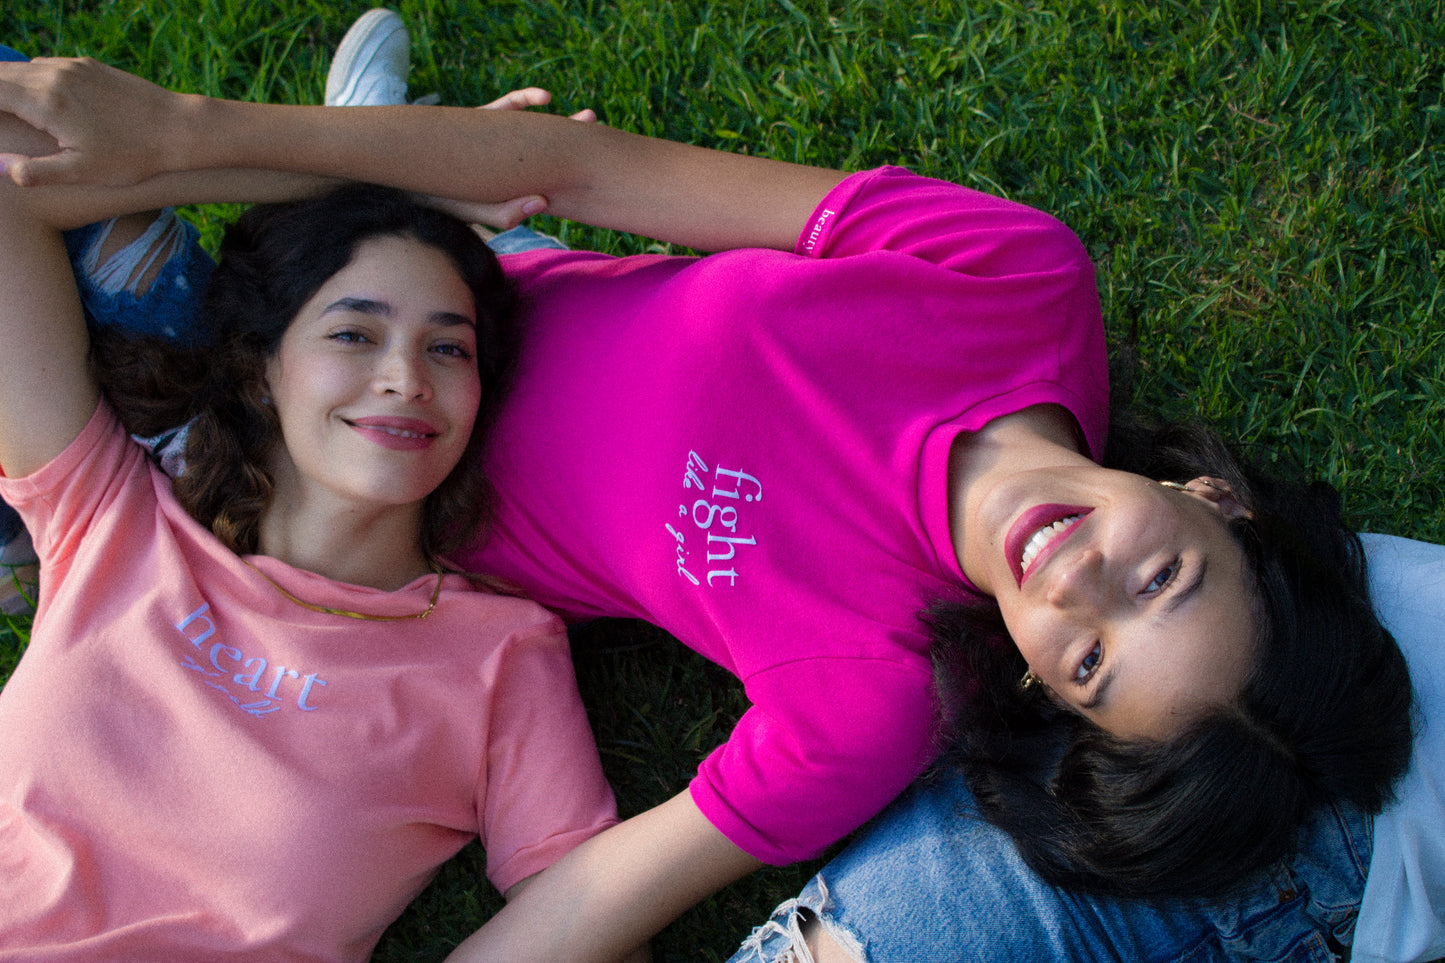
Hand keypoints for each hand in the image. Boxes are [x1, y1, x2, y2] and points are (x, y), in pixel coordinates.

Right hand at [0, 57, 186, 187]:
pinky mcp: (87, 65)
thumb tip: (0, 168)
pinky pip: (45, 65)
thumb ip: (37, 172)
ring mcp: (71, 67)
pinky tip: (34, 96)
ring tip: (7, 108)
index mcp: (46, 103)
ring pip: (21, 67)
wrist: (179, 128)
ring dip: (7, 84)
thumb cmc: (133, 157)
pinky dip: (30, 77)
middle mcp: (54, 76)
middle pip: (0, 74)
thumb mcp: (83, 173)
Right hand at [425, 87, 597, 227]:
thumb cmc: (437, 202)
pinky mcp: (480, 121)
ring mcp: (496, 142)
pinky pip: (508, 107)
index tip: (603, 172)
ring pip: (536, 130)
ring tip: (588, 116)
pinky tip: (545, 98)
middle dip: (578, 148)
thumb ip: (504, 214)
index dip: (578, 179)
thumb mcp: (473, 212)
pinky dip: (526, 100)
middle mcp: (508, 167)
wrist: (402, 182)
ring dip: (562, 123)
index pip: (553, 183)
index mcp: (513, 189)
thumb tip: (543, 202)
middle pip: (551, 155)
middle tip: (606, 142)